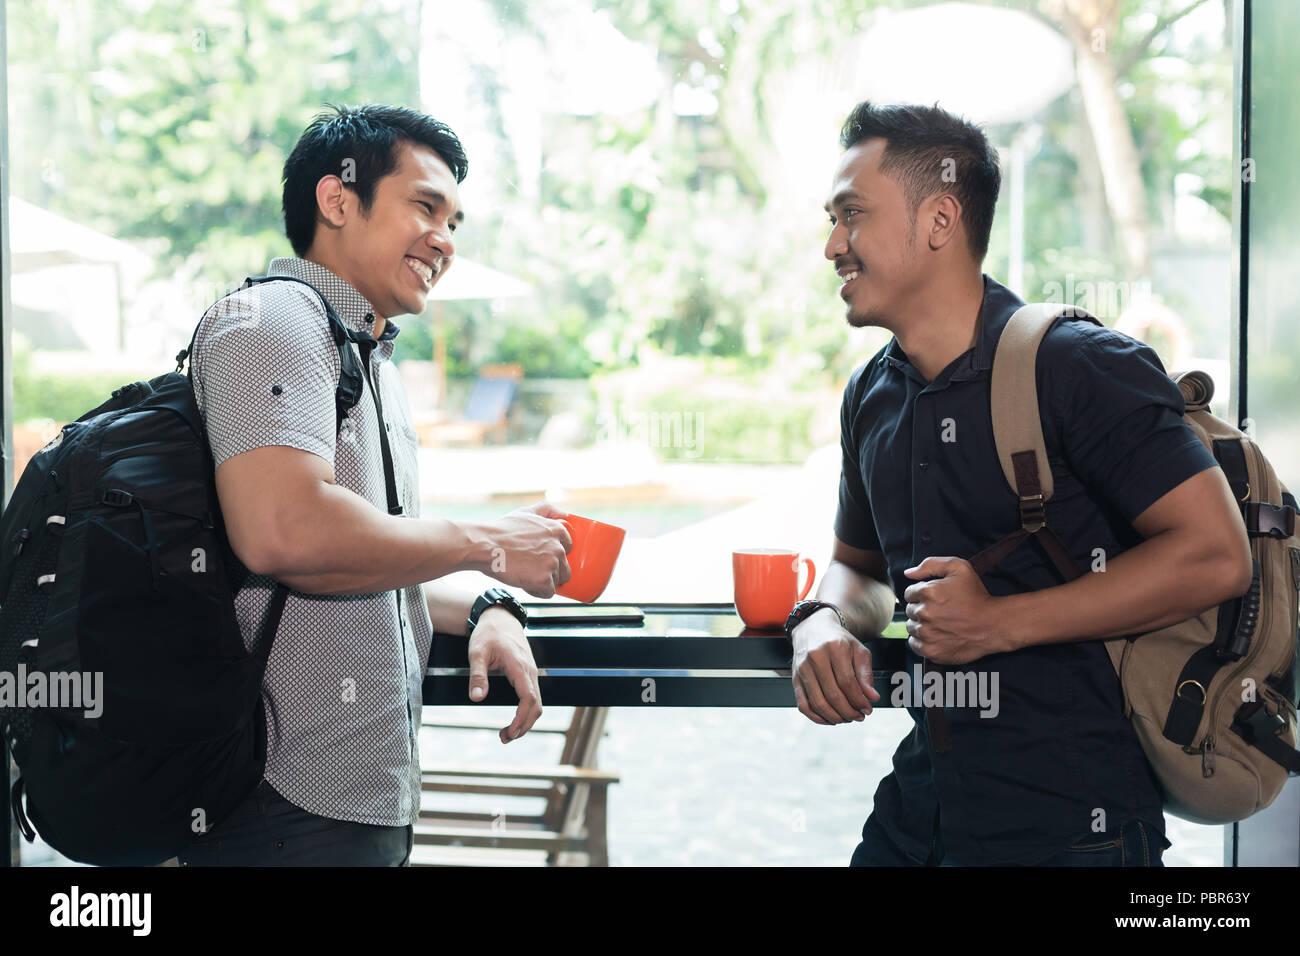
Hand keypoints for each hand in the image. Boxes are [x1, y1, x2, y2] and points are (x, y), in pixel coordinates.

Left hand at [467, 607, 542, 742]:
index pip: (528, 699)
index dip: (521, 719)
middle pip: (537, 706)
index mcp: (520, 667)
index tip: (509, 732)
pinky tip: (514, 719)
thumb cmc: (488, 633)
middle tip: (504, 738)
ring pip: (537, 703)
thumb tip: (477, 698)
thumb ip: (477, 675)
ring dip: (525, 721)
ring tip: (507, 733)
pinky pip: (533, 697)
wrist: (500, 618)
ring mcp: (532, 673)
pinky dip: (526, 712)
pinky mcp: (529, 674)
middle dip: (523, 726)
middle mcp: (530, 672)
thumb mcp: (477, 652)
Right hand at [483, 501, 571, 597]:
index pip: (567, 549)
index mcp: (557, 530)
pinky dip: (536, 591)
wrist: (485, 545)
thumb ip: (547, 510)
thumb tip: (565, 514)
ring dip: (542, 581)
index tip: (539, 556)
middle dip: (549, 571)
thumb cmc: (501, 530)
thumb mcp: (526, 512)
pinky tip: (523, 581)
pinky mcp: (544, 579)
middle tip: (530, 567)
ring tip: (524, 572)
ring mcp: (552, 563)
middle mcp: (558, 547)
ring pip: (555, 581)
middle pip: (564, 568)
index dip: (552, 555)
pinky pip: (547, 592)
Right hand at [791, 608, 879, 724]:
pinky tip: (830, 719)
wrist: (813, 629)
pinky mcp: (795, 678)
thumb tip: (872, 697)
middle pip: (832, 694)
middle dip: (849, 711)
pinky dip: (817, 717)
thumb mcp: (858, 650)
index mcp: (834, 647)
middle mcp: (815, 657)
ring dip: (835, 717)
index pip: (847, 682)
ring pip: (817, 703)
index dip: (858, 700)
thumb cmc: (838, 641)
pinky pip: (803, 705)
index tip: (867, 709)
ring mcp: (802, 669)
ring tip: (847, 719)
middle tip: (859, 717)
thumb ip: (866, 674)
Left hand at [902, 557, 1010, 664]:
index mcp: (928, 592)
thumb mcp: (959, 568)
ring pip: (912, 627)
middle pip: (910, 610)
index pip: (909, 593)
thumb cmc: (977, 596)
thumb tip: (909, 573)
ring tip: (940, 623)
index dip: (922, 594)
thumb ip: (931, 564)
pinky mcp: (931, 650)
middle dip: (922, 608)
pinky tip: (937, 635)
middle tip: (940, 610)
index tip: (935, 598)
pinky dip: (922, 640)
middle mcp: (924, 613)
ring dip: (921, 624)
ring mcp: (927, 634)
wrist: (993, 624)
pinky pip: (915, 644)